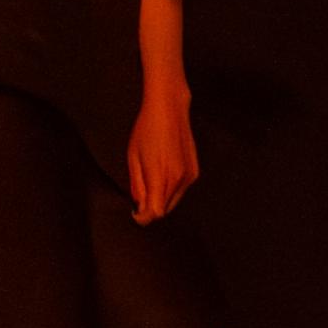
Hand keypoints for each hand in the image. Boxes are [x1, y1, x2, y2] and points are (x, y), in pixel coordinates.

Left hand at [126, 81, 197, 223]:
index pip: (154, 212)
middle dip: (151, 209)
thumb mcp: (133, 158)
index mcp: (160, 175)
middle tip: (139, 200)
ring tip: (150, 183)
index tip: (135, 214)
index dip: (143, 217)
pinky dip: (170, 191)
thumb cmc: (148, 129)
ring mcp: (188, 176)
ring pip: (173, 202)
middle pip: (164, 210)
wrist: (169, 110)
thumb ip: (137, 186)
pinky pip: (180, 191)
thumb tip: (140, 205)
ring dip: (161, 200)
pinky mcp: (194, 172)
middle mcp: (178, 178)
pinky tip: (162, 175)